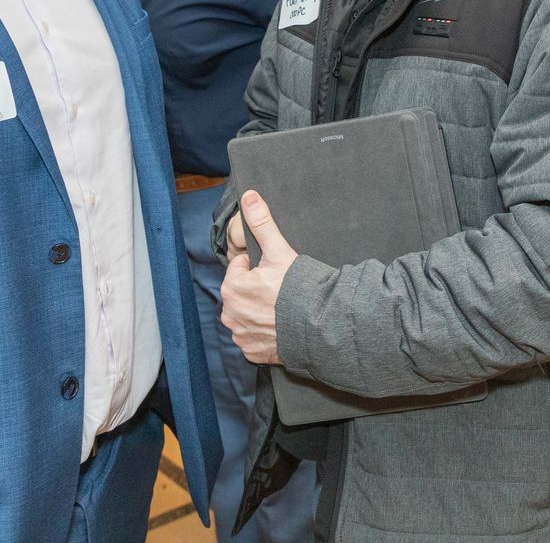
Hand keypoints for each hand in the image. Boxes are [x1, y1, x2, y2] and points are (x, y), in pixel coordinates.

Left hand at [220, 191, 295, 364]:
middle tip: (282, 290)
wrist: (319, 328)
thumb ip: (262, 223)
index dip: (259, 267)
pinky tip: (281, 326)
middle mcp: (230, 314)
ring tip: (283, 308)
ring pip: (246, 314)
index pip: (240, 268)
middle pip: (242, 292)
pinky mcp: (252, 352)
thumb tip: (248, 195)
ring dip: (259, 311)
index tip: (276, 273)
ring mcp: (241, 335)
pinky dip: (264, 332)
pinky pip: (253, 337)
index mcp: (232, 287)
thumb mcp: (279, 250)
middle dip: (257, 289)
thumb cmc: (298, 288)